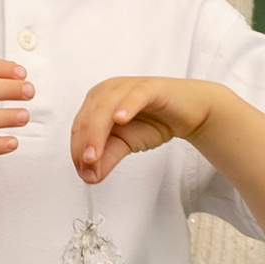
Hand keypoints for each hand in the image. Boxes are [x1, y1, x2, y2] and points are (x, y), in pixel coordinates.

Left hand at [71, 76, 212, 183]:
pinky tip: (120, 119)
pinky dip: (127, 107)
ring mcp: (127, 87)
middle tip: (87, 167)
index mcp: (96, 103)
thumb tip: (89, 176)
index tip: (82, 172)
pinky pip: (135, 96)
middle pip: (88, 118)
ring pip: (105, 107)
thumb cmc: (153, 121)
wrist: (187, 112)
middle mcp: (107, 91)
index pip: (79, 128)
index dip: (77, 151)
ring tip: (95, 154)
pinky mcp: (149, 88)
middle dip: (85, 145)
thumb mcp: (125, 144)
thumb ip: (107, 158)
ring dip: (97, 132)